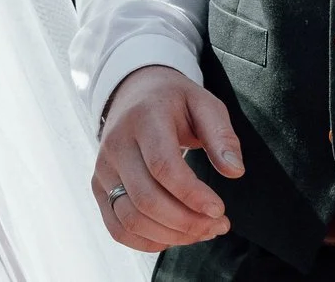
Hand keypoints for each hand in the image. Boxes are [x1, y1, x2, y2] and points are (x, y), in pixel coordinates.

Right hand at [93, 65, 243, 250]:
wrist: (134, 92)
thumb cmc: (174, 101)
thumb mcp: (204, 104)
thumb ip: (221, 135)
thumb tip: (235, 171)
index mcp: (144, 118)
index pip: (163, 166)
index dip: (192, 195)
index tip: (219, 209)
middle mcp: (117, 144)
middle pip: (146, 199)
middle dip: (187, 222)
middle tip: (218, 225)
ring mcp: (104, 168)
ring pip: (131, 219)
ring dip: (171, 235)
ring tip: (202, 231)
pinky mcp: (99, 187)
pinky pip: (118, 228)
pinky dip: (147, 242)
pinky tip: (175, 236)